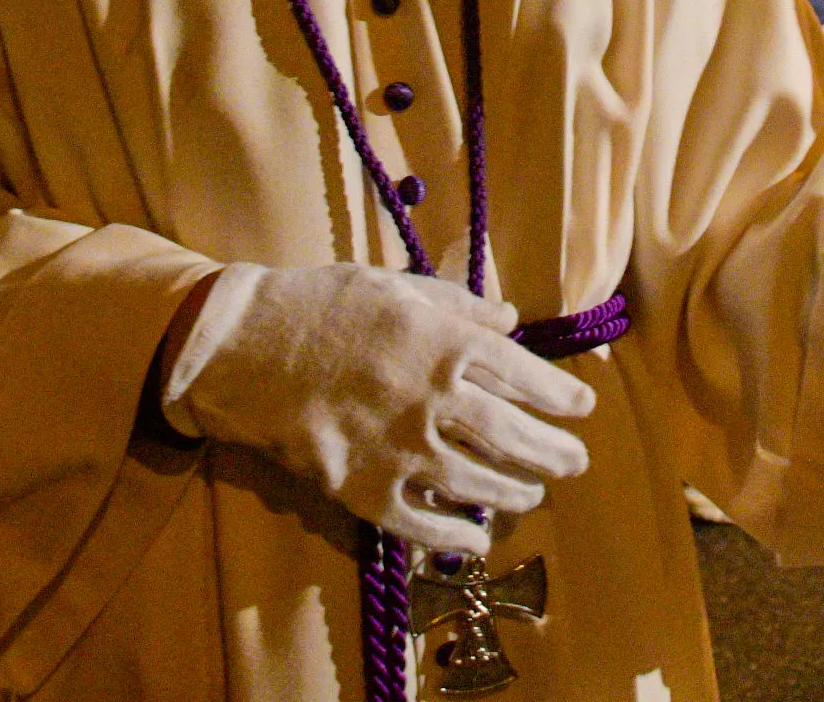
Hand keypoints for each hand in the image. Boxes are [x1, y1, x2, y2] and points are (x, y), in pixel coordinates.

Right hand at [161, 261, 595, 556]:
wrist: (241, 347)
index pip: (525, 376)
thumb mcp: (397, 287)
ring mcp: (400, 450)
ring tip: (535, 492)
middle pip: (513, 435)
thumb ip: (459, 305)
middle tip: (577, 461)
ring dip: (515, 490)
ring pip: (478, 483)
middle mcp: (434, 401)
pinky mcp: (363, 489)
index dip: (560, 397)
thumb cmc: (321, 306)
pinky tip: (479, 537)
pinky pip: (423, 525)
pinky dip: (457, 536)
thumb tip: (511, 318)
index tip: (582, 408)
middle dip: (553, 451)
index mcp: (446, 345)